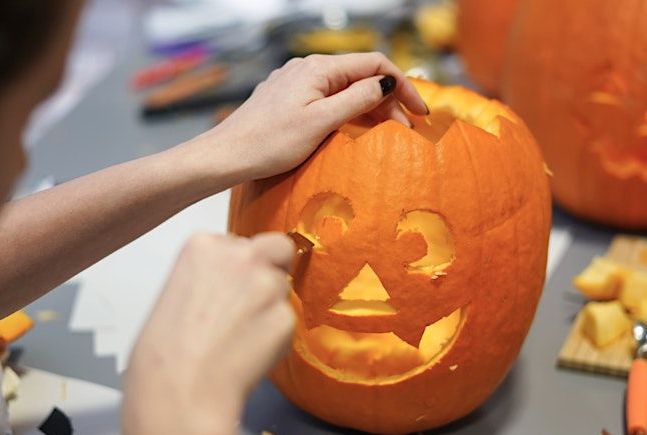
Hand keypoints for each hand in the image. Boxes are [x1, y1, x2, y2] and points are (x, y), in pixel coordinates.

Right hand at [123, 233, 294, 434]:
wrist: (179, 390)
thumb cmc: (164, 352)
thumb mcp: (175, 290)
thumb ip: (210, 275)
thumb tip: (232, 282)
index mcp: (203, 244)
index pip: (238, 241)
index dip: (237, 265)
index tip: (225, 287)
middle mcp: (240, 255)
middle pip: (275, 248)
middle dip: (270, 268)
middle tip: (250, 302)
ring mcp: (267, 285)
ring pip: (283, 287)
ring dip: (271, 307)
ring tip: (239, 338)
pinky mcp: (285, 317)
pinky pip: (287, 322)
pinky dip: (275, 337)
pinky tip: (248, 354)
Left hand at [209, 52, 428, 180]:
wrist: (225, 157)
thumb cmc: (269, 144)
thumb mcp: (321, 122)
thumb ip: (357, 99)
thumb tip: (386, 82)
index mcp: (318, 69)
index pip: (374, 65)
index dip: (403, 85)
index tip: (420, 113)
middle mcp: (307, 69)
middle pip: (361, 76)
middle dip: (388, 99)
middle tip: (407, 130)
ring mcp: (295, 84)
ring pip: (344, 89)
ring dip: (370, 108)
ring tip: (387, 133)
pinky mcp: (287, 100)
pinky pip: (327, 99)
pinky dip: (348, 112)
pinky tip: (354, 131)